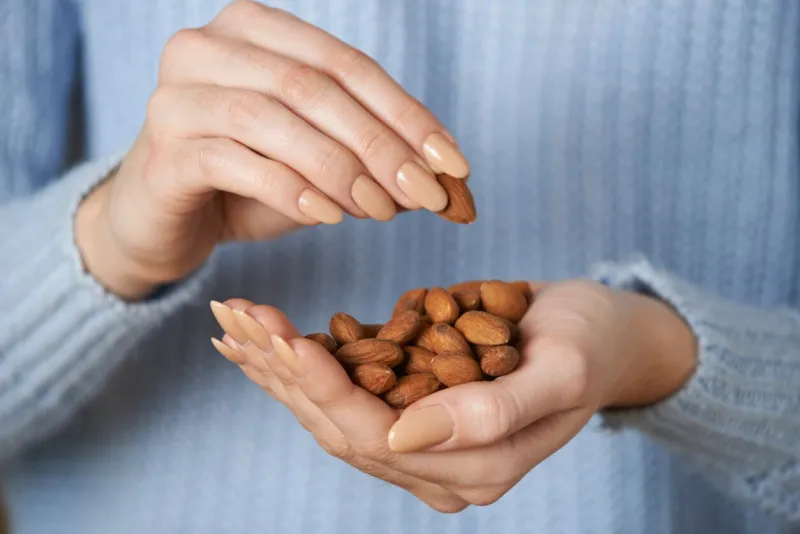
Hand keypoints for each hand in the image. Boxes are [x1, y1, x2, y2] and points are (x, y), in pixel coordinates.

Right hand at [75, 0, 467, 299]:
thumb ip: (371, 163)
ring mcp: (177, 94)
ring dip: (341, 169)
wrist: (161, 219)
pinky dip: (291, 190)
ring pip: (276, 118)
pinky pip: (237, 161)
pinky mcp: (163, 150)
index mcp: (255, 29)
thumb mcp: (317, 165)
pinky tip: (328, 216)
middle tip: (427, 195)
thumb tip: (442, 183)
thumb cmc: (244, 182)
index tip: (454, 165)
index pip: (347, 64)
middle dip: (382, 145)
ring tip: (380, 211)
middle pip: (315, 87)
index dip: (408, 115)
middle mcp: (209, 46)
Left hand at [207, 280, 696, 509]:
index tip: (283, 336)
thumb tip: (403, 437)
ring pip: (331, 410)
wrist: (605, 334)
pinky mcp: (413, 405)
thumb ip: (493, 414)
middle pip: (339, 426)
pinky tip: (266, 334)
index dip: (325, 388)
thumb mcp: (561, 372)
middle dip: (285, 373)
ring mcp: (422, 439)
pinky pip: (348, 386)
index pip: (375, 437)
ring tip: (234, 321)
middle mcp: (437, 465)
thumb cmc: (592, 345)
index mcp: (473, 469)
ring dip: (280, 367)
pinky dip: (304, 360)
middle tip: (237, 317)